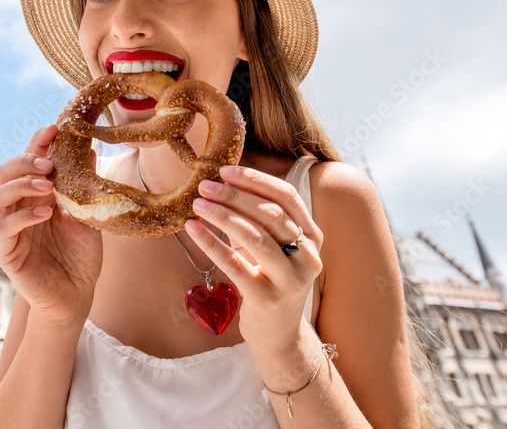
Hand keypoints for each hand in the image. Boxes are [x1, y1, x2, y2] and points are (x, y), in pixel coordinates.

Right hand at [0, 124, 102, 327]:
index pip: (29, 161)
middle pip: (3, 172)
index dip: (36, 142)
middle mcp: (19, 207)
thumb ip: (84, 189)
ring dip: (20, 185)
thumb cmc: (81, 257)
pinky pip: (4, 227)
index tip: (53, 128)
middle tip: (47, 162)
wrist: (76, 296)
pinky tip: (45, 213)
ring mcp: (10, 229)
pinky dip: (23, 216)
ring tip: (47, 186)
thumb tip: (90, 151)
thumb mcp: (88, 217)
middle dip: (23, 160)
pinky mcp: (8, 252)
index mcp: (37, 195)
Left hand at [185, 164, 323, 353]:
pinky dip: (212, 243)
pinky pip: (236, 265)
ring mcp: (291, 280)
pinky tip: (193, 229)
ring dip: (223, 216)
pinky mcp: (268, 299)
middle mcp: (308, 256)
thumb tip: (222, 182)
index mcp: (312, 237)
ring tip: (197, 204)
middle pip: (271, 214)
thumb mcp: (274, 248)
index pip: (287, 197)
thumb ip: (259, 219)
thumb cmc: (270, 280)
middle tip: (205, 186)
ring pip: (256, 237)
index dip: (256, 180)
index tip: (226, 170)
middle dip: (235, 195)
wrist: (279, 336)